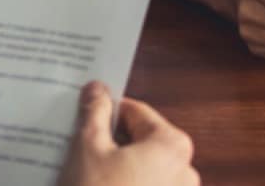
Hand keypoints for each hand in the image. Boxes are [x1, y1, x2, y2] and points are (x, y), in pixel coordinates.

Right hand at [58, 81, 198, 185]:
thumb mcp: (88, 149)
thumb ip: (95, 113)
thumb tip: (97, 88)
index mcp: (173, 145)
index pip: (136, 112)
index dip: (106, 111)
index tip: (84, 114)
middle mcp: (186, 171)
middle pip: (141, 143)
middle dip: (111, 143)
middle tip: (78, 147)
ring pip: (142, 172)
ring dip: (116, 170)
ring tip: (84, 175)